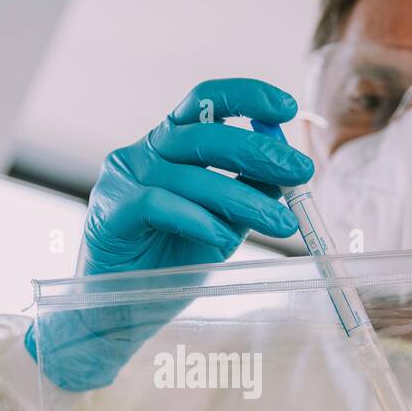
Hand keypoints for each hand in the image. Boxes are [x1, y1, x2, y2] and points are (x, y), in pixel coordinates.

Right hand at [25, 78, 312, 390]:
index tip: (287, 107)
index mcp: (169, 147)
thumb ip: (247, 194)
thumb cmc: (168, 268)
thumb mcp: (220, 226)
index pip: (205, 102)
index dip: (247, 96)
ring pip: (191, 175)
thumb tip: (289, 172)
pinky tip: (224, 238)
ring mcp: (123, 178)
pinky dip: (199, 220)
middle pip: (205, 133)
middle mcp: (144, 153)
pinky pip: (160, 204)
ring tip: (281, 224)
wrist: (121, 315)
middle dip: (260, 151)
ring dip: (244, 199)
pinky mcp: (110, 210)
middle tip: (301, 173)